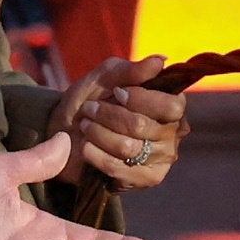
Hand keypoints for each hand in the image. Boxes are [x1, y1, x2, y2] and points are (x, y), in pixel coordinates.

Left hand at [60, 56, 185, 192]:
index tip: (115, 93)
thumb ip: (131, 70)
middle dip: (108, 115)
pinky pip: (118, 168)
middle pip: (142, 126)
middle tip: (90, 109)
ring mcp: (161, 159)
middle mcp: (173, 133)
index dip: (140, 99)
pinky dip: (95, 155)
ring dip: (98, 133)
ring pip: (127, 147)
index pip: (171, 106)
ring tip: (85, 126)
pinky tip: (86, 146)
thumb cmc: (92, 99)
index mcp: (171, 105)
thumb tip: (160, 60)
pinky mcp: (145, 179)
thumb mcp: (106, 77)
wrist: (65, 131)